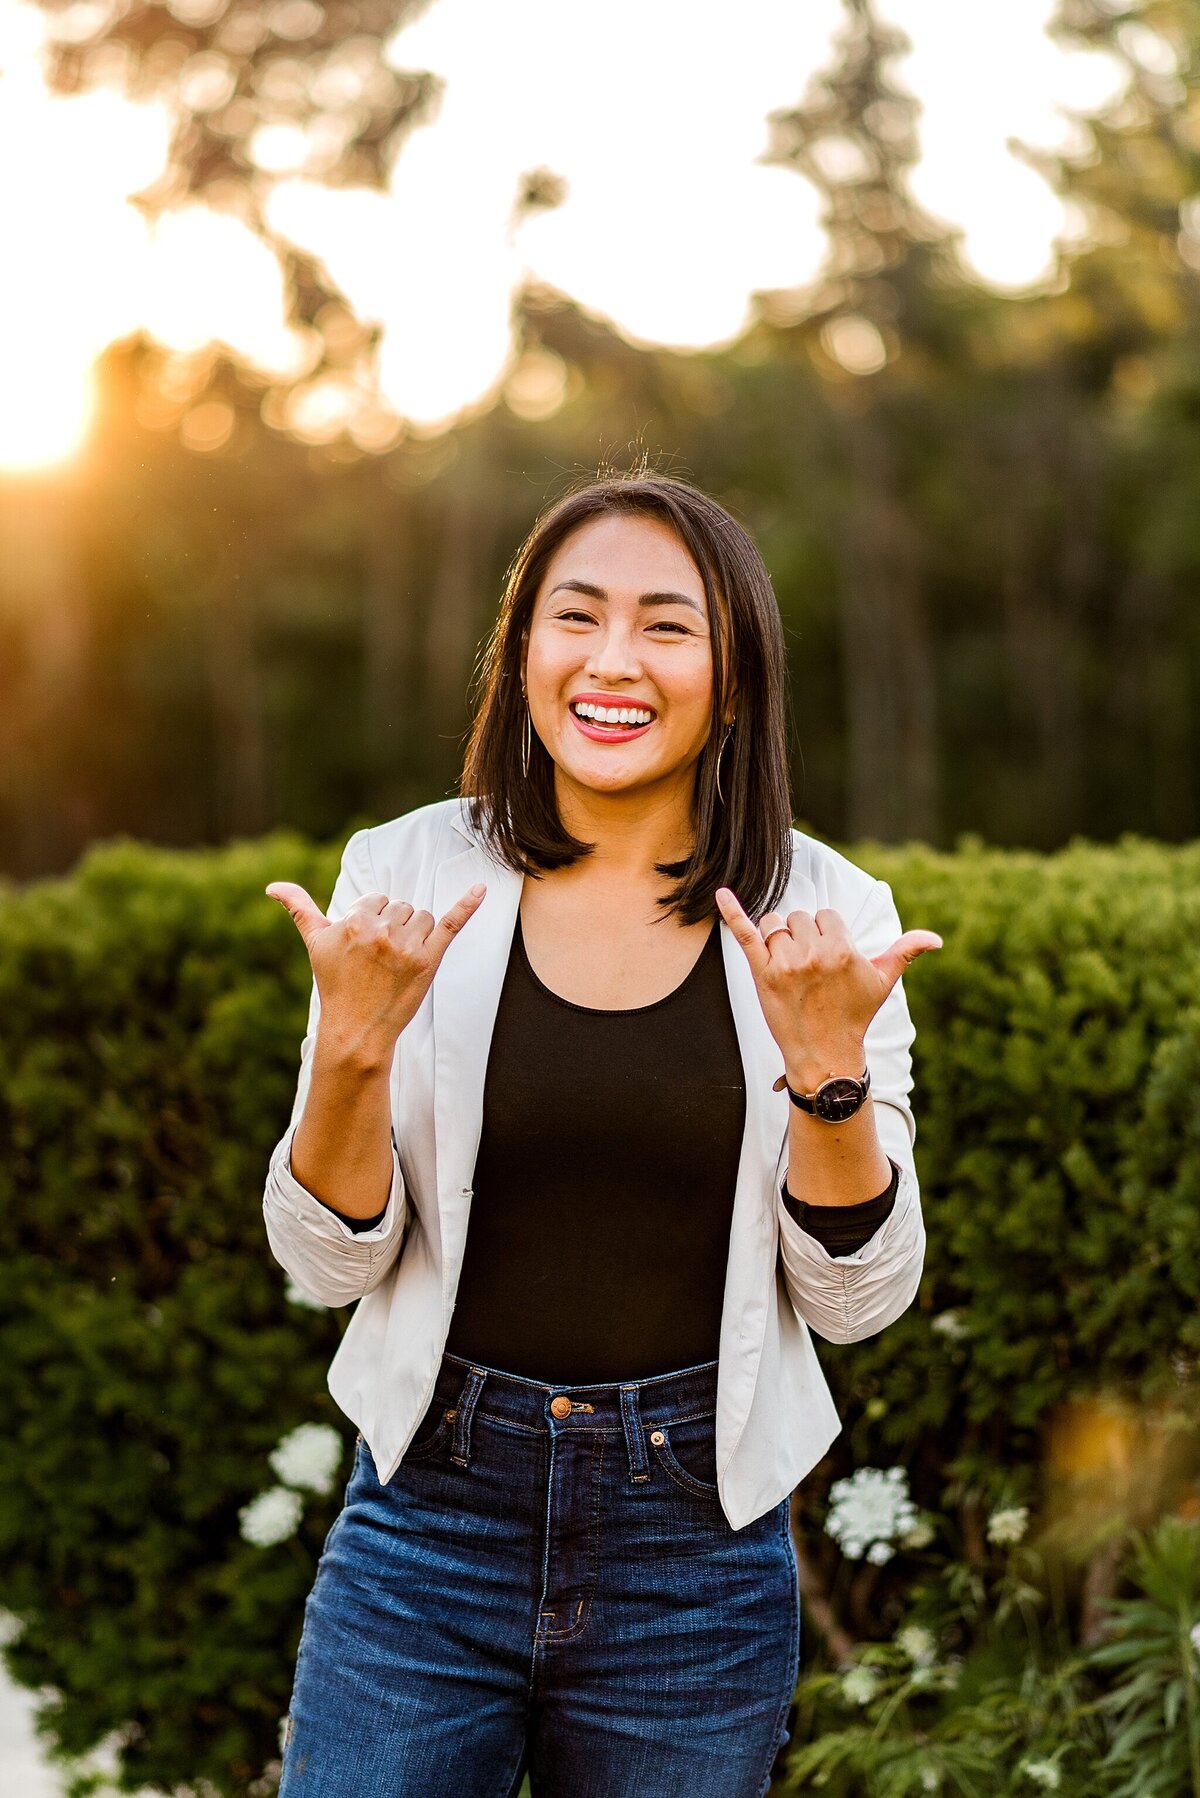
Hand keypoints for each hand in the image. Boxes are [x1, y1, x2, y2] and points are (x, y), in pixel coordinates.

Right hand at [266, 878, 487, 1058]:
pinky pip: (450, 925)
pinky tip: (481, 889)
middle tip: (380, 961)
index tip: (366, 949)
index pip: (377, 900)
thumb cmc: (335, 985)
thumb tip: (272, 887)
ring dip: (415, 934)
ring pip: (422, 917)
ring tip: (398, 963)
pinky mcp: (429, 961)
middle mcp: (381, 931)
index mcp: (354, 921)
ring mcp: (407, 946)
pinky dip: (468, 905)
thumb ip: (299, 909)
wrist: (356, 1029)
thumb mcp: (315, 944)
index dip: (373, 922)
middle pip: (401, 907)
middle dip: (394, 928)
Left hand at [714, 887, 941, 1087]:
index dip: (827, 935)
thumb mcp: (882, 983)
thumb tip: (936, 939)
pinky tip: (721, 893)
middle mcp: (813, 954)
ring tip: (790, 965)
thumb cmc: (854, 1016)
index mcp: (842, 950)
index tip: (829, 961)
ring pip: (775, 925)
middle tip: (811, 970)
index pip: (826, 916)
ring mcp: (785, 964)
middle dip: (804, 936)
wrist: (825, 1055)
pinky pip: (745, 935)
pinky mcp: (762, 974)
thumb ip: (905, 952)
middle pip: (799, 918)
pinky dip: (732, 913)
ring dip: (779, 938)